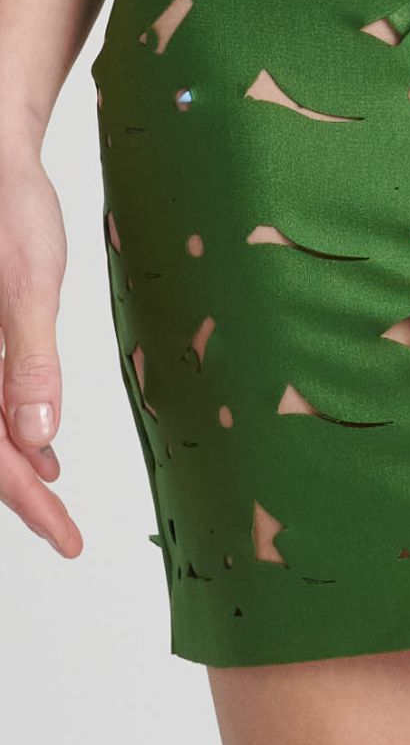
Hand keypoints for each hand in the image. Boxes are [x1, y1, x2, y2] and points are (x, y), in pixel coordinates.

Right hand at [0, 148, 82, 555]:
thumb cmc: (10, 207)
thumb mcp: (30, 280)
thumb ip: (30, 358)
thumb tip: (39, 435)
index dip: (26, 501)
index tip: (65, 536)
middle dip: (21, 494)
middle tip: (67, 534)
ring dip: (13, 464)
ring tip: (53, 498)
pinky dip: (7, 425)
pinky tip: (37, 444)